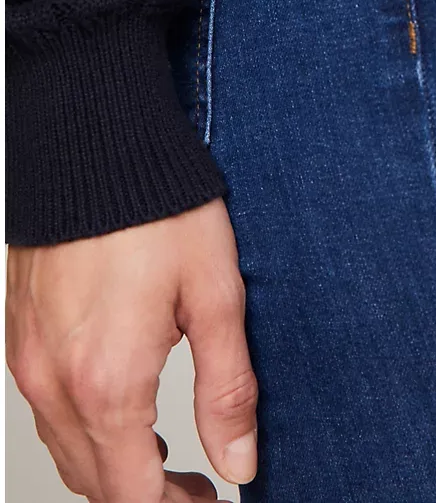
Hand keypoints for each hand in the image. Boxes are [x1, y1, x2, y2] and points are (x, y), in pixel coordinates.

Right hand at [7, 199, 257, 501]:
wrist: (95, 144)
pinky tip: (121, 407)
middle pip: (94, 483)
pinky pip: (47, 410)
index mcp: (108, 382)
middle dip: (147, 496)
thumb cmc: (160, 209)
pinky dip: (84, 429)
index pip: (132, 496)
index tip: (209, 501)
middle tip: (197, 485)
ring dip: (113, 467)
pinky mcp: (21, 334)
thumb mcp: (216, 295)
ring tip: (165, 454)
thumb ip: (226, 388)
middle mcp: (55, 382)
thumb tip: (239, 462)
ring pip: (66, 450)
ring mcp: (30, 359)